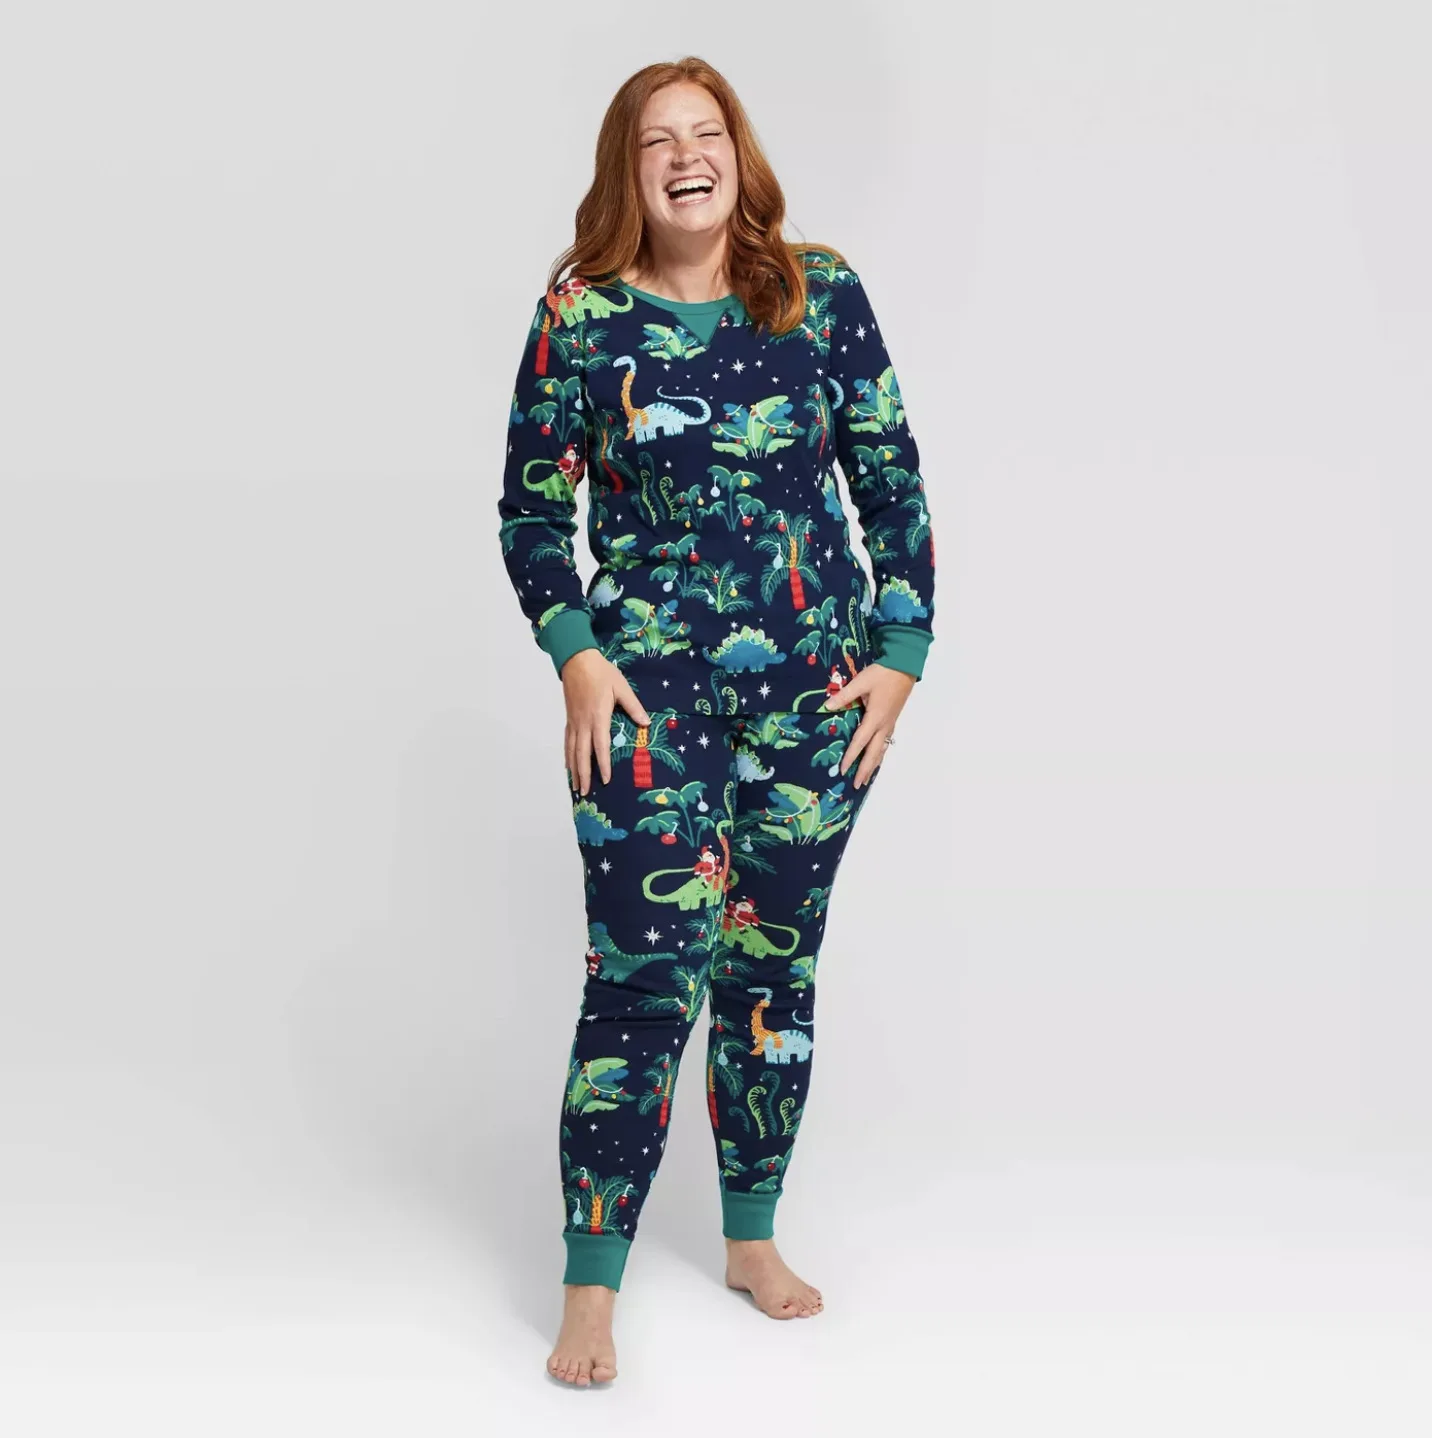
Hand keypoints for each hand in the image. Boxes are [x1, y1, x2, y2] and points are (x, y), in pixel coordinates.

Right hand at [561, 648, 650, 795]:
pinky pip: (567, 742)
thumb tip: (645, 723)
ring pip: (572, 750)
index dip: (603, 765)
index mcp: (598, 716)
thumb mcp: (622, 687)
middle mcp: (583, 723)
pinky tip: (568, 765)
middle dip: (583, 775)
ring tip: (575, 786)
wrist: (576, 660)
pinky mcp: (569, 718)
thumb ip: (633, 706)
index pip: (600, 746)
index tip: (606, 780)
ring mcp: (574, 722)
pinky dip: (567, 756)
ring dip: (573, 770)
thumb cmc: (601, 673)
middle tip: (585, 793)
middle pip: (582, 754)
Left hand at [822, 661, 915, 788]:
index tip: (843, 770)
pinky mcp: (893, 719)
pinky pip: (886, 742)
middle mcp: (884, 725)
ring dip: (874, 764)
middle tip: (858, 785)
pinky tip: (878, 757)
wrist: (905, 665)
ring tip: (867, 778)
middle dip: (865, 770)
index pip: (860, 742)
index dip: (851, 757)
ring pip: (882, 749)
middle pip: (874, 752)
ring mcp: (890, 723)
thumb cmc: (882, 674)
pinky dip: (881, 753)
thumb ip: (844, 696)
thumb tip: (826, 706)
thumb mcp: (861, 682)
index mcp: (875, 718)